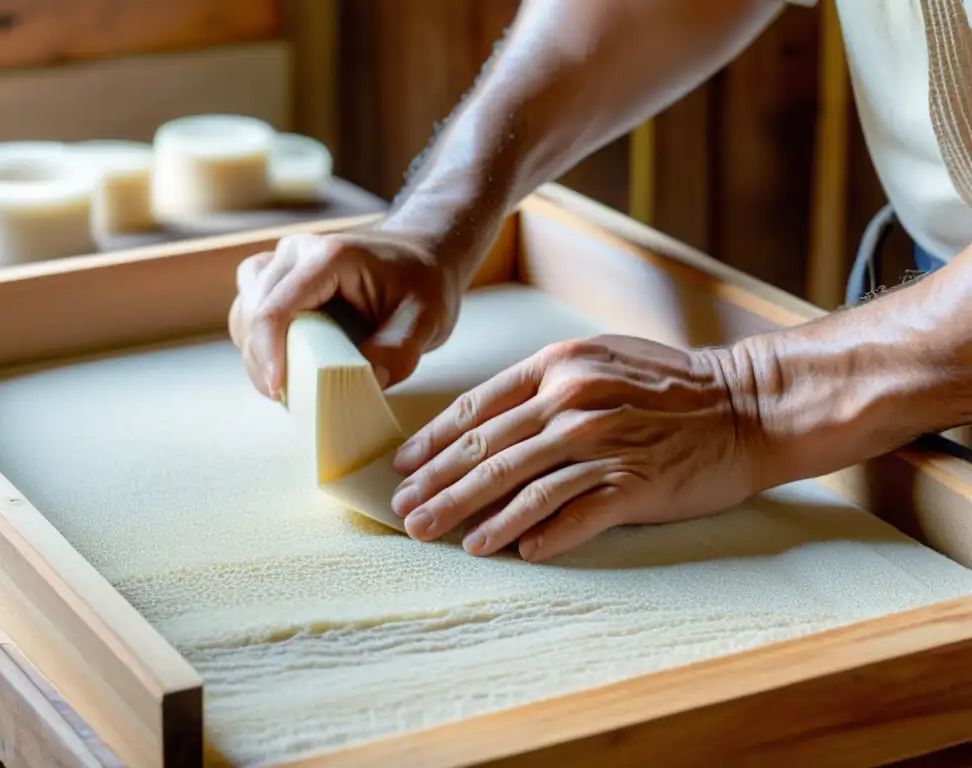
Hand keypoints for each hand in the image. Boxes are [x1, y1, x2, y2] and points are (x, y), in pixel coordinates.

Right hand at [229, 225, 461, 398]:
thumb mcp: (426, 320)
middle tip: (288, 399)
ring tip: (286, 384)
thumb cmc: (424, 284)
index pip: (277, 308)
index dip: (269, 353)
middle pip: (253, 312)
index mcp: (329, 257)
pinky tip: (284, 366)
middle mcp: (297, 252)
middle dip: (262, 361)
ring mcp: (283, 261)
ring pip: (245, 311)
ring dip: (256, 352)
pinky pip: (251, 311)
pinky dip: (259, 343)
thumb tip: (366, 383)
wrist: (423, 255)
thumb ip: (399, 353)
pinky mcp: (279, 277)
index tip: (279, 390)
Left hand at [389, 335, 757, 561]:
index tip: (403, 468)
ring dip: (477, 518)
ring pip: (522, 487)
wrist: (747, 404)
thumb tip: (488, 425)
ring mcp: (605, 443)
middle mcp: (574, 402)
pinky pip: (576, 514)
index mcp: (558, 367)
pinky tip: (512, 552)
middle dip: (438, 487)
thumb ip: (544, 386)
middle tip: (405, 514)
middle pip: (488, 452)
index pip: (478, 410)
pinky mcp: (636, 483)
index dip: (434, 442)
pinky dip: (541, 535)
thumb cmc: (669, 385)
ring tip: (445, 539)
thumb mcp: (599, 361)